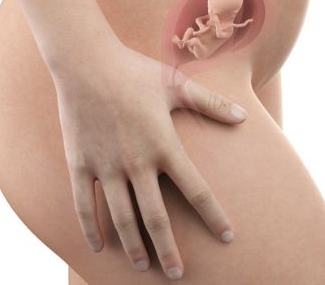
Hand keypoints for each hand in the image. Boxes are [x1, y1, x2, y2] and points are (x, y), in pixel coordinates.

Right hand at [51, 43, 246, 279]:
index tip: (228, 236)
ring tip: (142, 265)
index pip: (197, 190)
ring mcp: (106, 165)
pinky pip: (83, 203)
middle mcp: (137, 162)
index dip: (214, 216)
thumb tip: (244, 116)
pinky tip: (98, 247)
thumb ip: (211, 104)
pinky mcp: (80, 163)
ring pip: (121, 217)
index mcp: (164, 145)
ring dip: (133, 244)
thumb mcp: (176, 85)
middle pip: (156, 217)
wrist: (86, 61)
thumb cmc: (133, 71)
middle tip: (177, 274)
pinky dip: (90, 227)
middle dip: (168, 249)